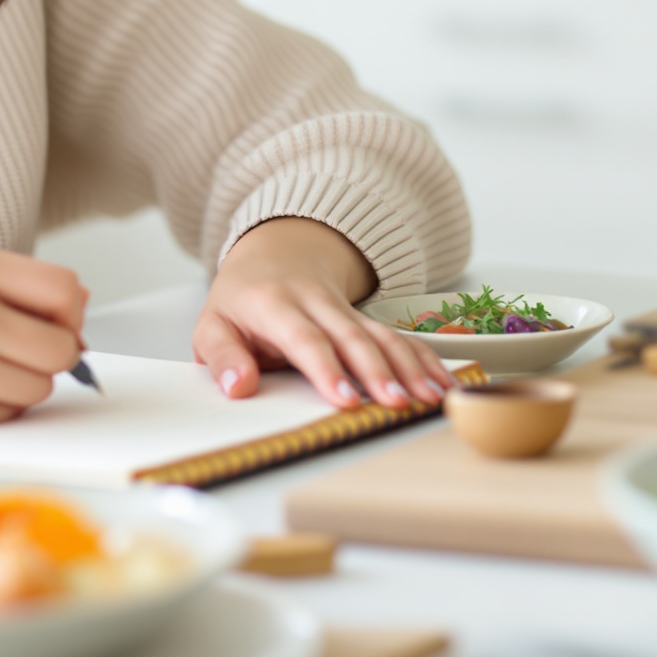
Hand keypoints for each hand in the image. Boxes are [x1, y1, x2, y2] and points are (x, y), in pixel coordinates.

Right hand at [0, 241, 85, 461]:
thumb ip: (5, 284)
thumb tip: (76, 307)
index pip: (64, 290)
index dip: (70, 311)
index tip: (58, 320)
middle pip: (61, 346)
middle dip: (51, 354)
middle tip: (19, 353)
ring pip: (39, 386)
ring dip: (19, 384)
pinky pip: (6, 415)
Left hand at [193, 218, 457, 410]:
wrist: (275, 253)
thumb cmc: (242, 299)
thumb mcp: (212, 324)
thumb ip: (222, 357)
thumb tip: (238, 387)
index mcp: (275, 306)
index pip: (305, 339)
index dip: (327, 369)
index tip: (344, 400)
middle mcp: (316, 304)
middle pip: (353, 337)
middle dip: (379, 372)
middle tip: (398, 403)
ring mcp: (346, 310)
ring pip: (383, 336)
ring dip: (410, 367)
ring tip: (430, 398)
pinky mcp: (367, 320)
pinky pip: (400, 338)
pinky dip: (425, 360)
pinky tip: (443, 384)